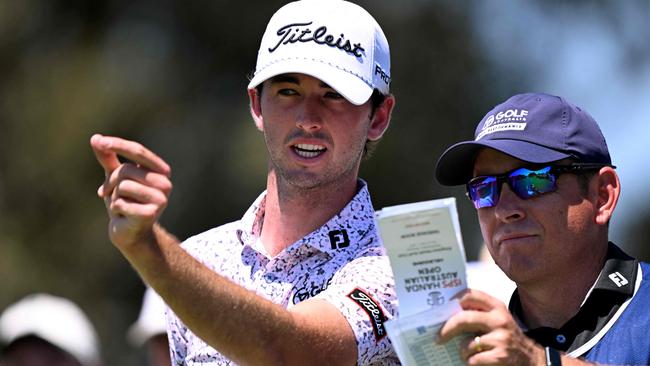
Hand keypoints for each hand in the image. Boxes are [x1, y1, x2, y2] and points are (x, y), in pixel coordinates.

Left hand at [90, 134, 171, 250]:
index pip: (139, 151)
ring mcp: (161, 199)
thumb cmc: (125, 201)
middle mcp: (165, 184)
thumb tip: (95, 138)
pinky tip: (123, 216)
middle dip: (111, 181)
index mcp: (161, 171)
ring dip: (114, 197)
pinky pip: (120, 203)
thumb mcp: (115, 177)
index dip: (118, 144)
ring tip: (121, 205)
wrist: (129, 232)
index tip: (99, 141)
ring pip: (123, 186)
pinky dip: (115, 210)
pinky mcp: (151, 214)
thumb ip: (108, 158)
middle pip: (126, 170)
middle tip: (109, 193)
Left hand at [438, 289, 543, 364]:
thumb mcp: (496, 319)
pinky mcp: (500, 356)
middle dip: (447, 329)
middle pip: (464, 318)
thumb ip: (478, 312)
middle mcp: (499, 319)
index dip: (453, 300)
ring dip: (463, 351)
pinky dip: (471, 362)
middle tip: (438, 338)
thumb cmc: (505, 337)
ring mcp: (501, 338)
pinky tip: (478, 361)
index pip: (470, 294)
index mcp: (496, 306)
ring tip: (469, 353)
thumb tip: (447, 312)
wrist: (530, 358)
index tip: (442, 309)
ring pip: (467, 344)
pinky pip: (473, 359)